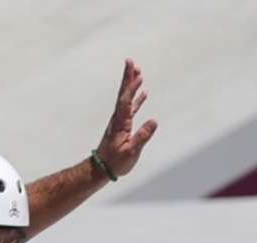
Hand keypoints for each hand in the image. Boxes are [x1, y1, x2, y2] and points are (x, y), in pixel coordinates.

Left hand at [96, 58, 157, 178]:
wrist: (102, 168)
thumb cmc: (116, 162)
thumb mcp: (131, 151)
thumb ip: (142, 136)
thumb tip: (154, 121)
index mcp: (120, 123)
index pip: (126, 101)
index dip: (132, 87)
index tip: (137, 75)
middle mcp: (119, 118)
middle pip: (124, 94)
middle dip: (128, 78)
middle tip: (131, 61)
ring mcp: (121, 121)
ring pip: (127, 98)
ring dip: (132, 84)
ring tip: (138, 71)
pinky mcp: (123, 125)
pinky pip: (132, 108)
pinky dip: (137, 98)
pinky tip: (144, 93)